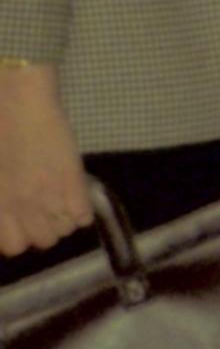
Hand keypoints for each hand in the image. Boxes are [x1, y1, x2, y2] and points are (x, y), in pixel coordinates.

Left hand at [0, 63, 90, 258]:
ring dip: (64, 219)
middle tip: (44, 209)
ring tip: (61, 199)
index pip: (14, 246)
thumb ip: (3, 198)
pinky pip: (83, 218)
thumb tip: (10, 208)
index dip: (21, 234)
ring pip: (63, 232)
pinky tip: (75, 193)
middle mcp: (21, 207)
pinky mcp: (72, 183)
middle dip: (44, 228)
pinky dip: (81, 210)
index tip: (24, 220)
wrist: (16, 102)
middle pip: (42, 242)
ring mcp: (48, 197)